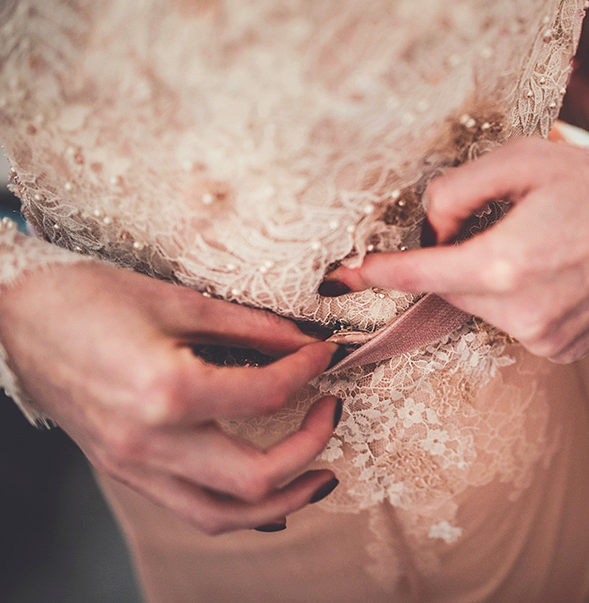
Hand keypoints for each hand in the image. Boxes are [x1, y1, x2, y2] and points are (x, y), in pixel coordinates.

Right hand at [0, 262, 340, 534]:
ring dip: (281, 501)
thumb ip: (250, 326)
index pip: (266, 394)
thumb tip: (305, 339)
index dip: (308, 370)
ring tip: (319, 476)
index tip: (324, 353)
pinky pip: (190, 509)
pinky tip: (263, 489)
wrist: (12, 314)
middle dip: (311, 449)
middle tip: (333, 414)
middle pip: (254, 478)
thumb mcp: (176, 301)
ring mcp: (132, 465)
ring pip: (221, 516)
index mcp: (165, 391)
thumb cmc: (86, 296)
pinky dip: (236, 507)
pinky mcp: (124, 471)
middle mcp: (149, 442)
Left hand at [330, 138, 588, 362]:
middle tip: (496, 225)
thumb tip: (430, 228)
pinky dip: (518, 301)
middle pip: (453, 292)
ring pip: (484, 309)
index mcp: (507, 266)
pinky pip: (516, 325)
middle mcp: (524, 314)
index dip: (379, 273)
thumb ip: (457, 190)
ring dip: (490, 281)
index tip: (344, 276)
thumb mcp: (521, 159)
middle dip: (455, 262)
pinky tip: (552, 272)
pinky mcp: (563, 350)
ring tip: (537, 244)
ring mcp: (546, 339)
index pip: (420, 276)